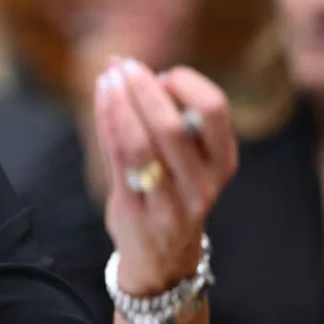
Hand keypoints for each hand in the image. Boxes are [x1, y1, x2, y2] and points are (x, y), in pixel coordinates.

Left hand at [93, 58, 238, 293]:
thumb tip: (129, 67)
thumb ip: (167, 117)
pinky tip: (101, 99)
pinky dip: (106, 122)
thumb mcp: (189, 160)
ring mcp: (168, 201)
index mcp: (223, 162)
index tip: (162, 73)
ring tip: (107, 78)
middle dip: (144, 89)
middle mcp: (201, 184)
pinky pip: (117, 158)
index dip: (186, 84)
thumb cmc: (173, 191)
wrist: (161, 257)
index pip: (214, 111)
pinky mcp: (135, 209)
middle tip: (124, 66)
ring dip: (119, 103)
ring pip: (139, 143)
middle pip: (172, 126)